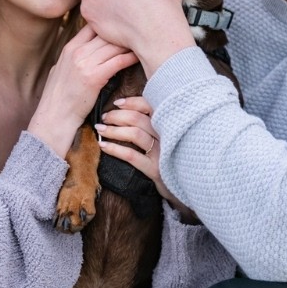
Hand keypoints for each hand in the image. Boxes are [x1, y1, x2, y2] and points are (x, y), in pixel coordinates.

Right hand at [28, 25, 136, 157]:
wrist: (55, 116)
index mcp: (69, 48)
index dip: (109, 25)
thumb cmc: (58, 96)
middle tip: (140, 29)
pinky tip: (141, 56)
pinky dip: (131, 57)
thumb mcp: (60, 69)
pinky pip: (118, 61)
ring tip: (145, 40)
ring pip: (114, 45)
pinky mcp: (94, 77)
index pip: (92, 26)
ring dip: (130, 43)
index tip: (123, 26)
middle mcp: (77, 52)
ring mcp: (85, 63)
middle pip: (105, 33)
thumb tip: (82, 50)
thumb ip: (72, 57)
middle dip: (123, 31)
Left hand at [96, 96, 197, 222]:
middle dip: (117, 116)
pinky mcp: (156, 169)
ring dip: (113, 130)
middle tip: (104, 117)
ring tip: (100, 129)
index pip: (149, 105)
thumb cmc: (171, 156)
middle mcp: (167, 135)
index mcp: (168, 123)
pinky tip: (104, 146)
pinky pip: (132, 156)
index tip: (117, 103)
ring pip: (134, 134)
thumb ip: (154, 123)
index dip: (131, 102)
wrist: (185, 185)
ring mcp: (162, 152)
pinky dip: (115, 149)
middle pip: (138, 118)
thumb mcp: (166, 137)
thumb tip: (128, 109)